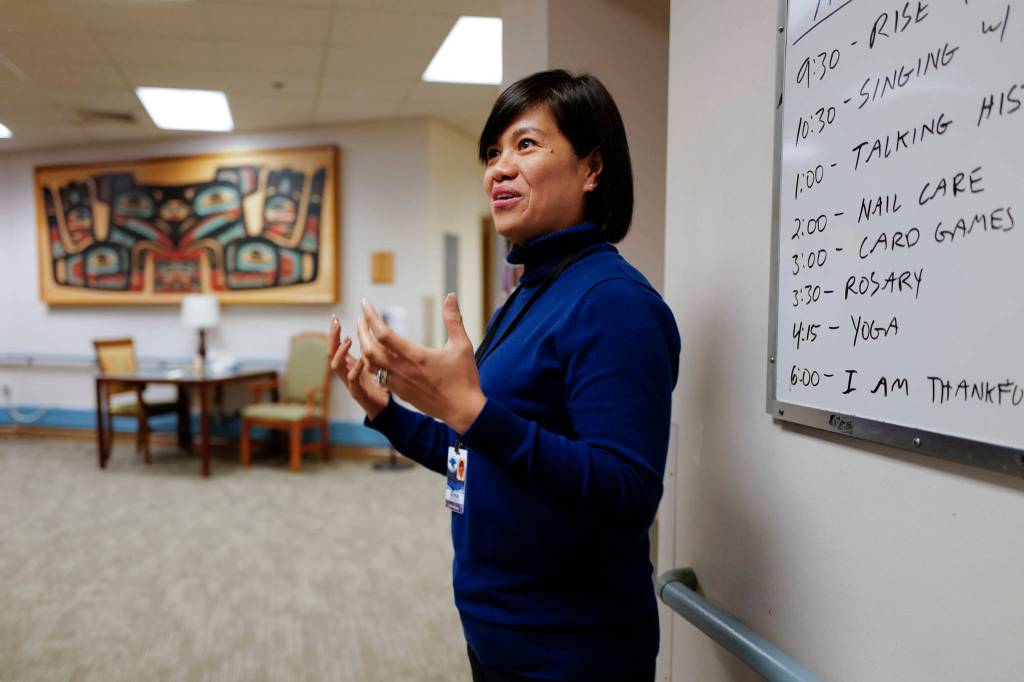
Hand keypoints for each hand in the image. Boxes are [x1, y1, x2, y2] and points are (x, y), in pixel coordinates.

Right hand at [328, 314, 389, 419]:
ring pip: (336, 367)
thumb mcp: (373, 363)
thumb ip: (368, 349)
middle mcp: (345, 373)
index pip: (335, 347)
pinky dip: (355, 369)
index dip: (333, 333)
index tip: (335, 318)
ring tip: (349, 340)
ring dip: (341, 352)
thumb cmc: (377, 384)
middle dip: (332, 338)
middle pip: (331, 354)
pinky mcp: (358, 393)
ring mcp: (350, 383)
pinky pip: (352, 381)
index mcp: (348, 365)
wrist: (383, 408)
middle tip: (337, 324)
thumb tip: (368, 329)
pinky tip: (361, 360)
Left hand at [356, 294, 485, 433]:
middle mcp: (403, 370)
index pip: (384, 334)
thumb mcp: (462, 345)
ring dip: (364, 347)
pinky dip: (372, 363)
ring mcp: (400, 383)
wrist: (463, 411)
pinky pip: (378, 376)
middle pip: (370, 349)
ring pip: (371, 364)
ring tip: (364, 334)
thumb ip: (453, 319)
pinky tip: (375, 355)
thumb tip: (451, 296)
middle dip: (362, 331)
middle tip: (361, 317)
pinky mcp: (400, 392)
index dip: (371, 317)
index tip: (366, 304)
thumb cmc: (464, 378)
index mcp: (417, 356)